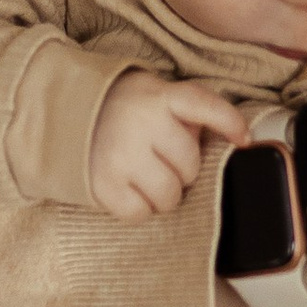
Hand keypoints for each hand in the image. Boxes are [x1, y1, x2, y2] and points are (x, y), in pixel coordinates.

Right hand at [87, 71, 247, 220]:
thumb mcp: (153, 93)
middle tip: (161, 158)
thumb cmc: (120, 108)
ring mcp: (121, 156)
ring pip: (169, 196)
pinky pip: (140, 213)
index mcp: (158, 96)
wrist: (62, 114)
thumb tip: (223, 138)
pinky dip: (139, 208)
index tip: (244, 140)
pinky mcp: (103, 185)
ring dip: (163, 193)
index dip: (230, 122)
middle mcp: (141, 124)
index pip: (205, 106)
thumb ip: (186, 111)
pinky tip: (128, 188)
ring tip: (145, 175)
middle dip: (181, 169)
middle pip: (190, 166)